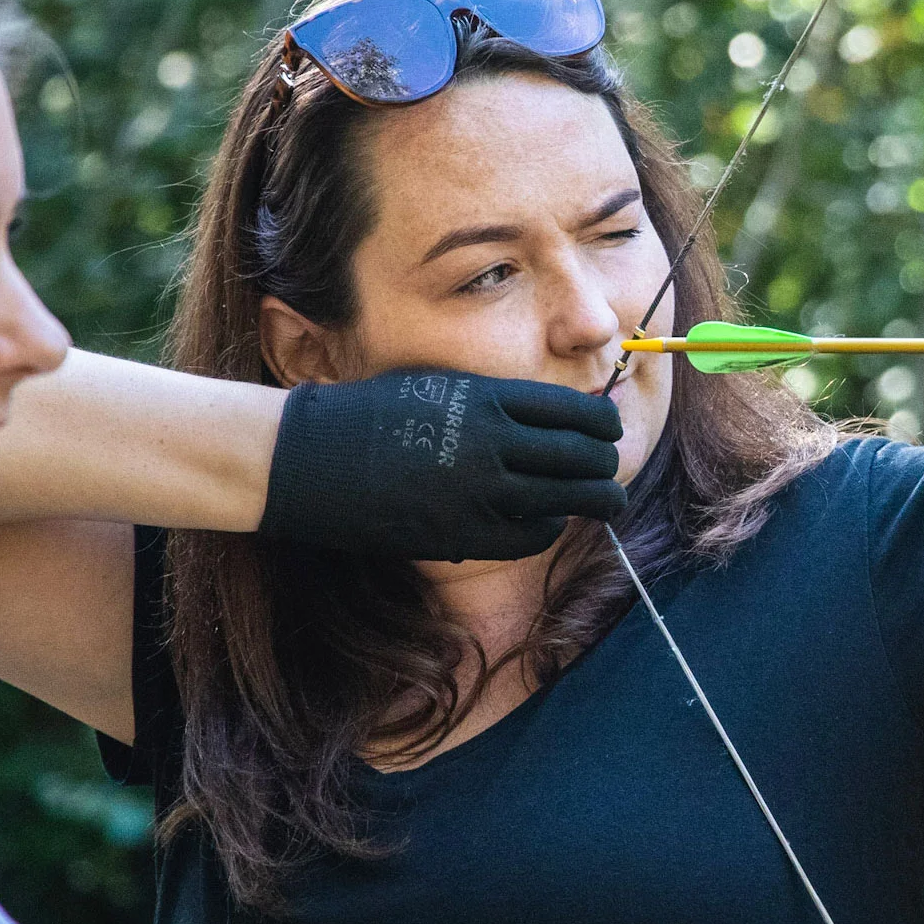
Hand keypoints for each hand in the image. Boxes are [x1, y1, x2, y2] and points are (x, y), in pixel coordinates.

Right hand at [258, 370, 626, 559]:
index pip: (573, 411)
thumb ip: (493, 402)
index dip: (602, 424)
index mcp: (488, 399)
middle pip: (581, 456)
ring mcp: (481, 492)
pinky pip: (532, 535)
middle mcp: (493, 443)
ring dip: (595, 501)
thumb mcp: (439, 388)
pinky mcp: (463, 533)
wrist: (313, 457)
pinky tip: (550, 521)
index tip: (609, 431)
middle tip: (611, 471)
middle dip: (605, 465)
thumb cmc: (371, 415)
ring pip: (568, 499)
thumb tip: (551, 416)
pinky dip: (550, 528)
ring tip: (606, 503)